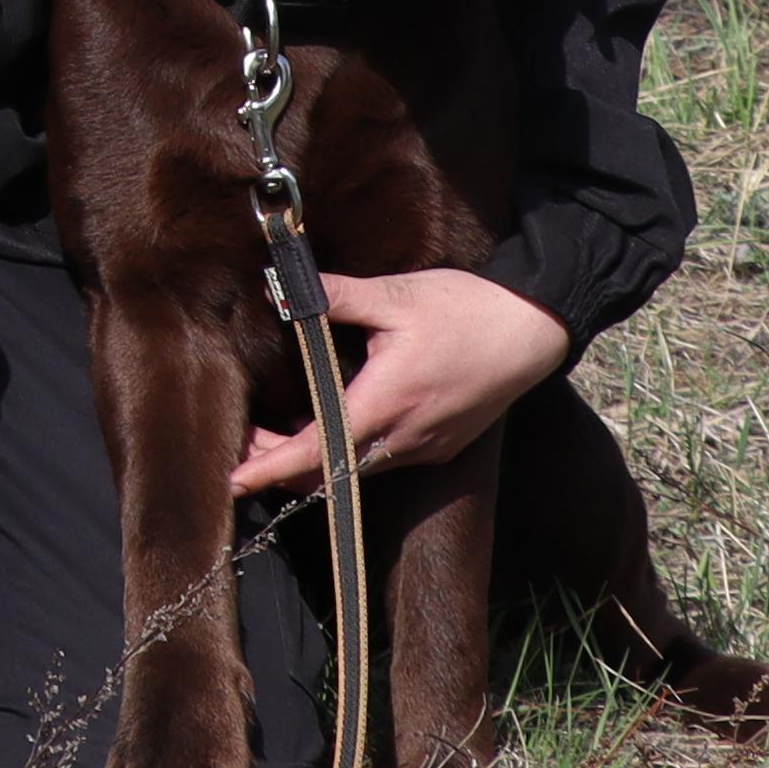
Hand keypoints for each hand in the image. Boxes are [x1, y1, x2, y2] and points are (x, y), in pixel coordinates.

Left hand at [230, 266, 574, 496]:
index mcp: (386, 403)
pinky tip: (337, 424)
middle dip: (282, 465)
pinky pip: (384, 462)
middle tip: (245, 443)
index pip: (316, 451)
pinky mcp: (441, 446)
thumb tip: (280, 286)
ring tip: (279, 434)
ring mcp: (425, 447)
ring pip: (356, 471)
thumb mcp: (397, 295)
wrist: (534, 329)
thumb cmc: (466, 309)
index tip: (234, 481)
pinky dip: (350, 453)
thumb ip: (336, 296)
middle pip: (329, 472)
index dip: (271, 468)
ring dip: (317, 460)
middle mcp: (404, 438)